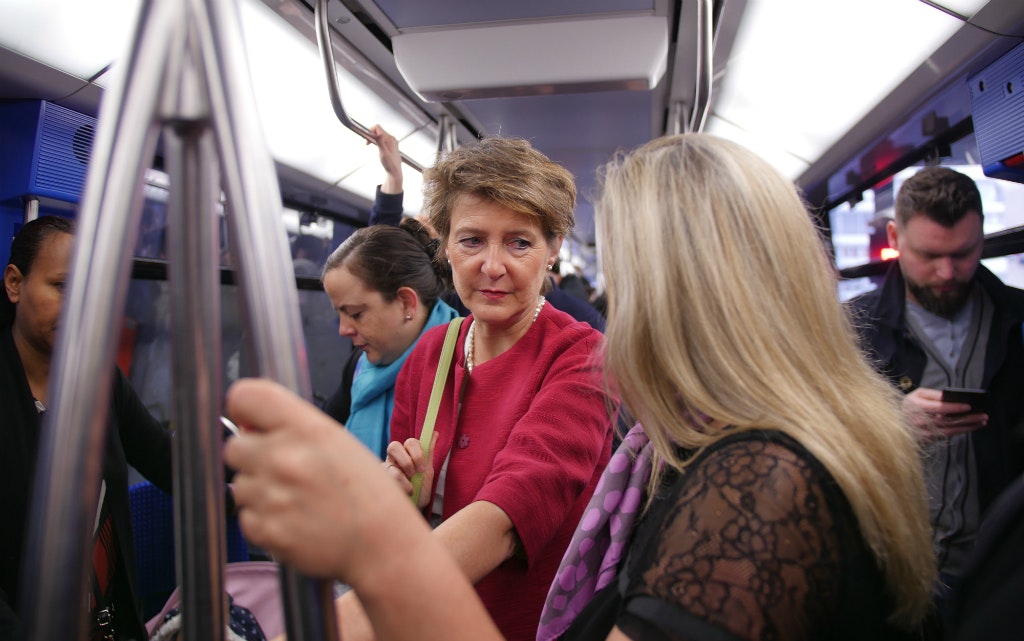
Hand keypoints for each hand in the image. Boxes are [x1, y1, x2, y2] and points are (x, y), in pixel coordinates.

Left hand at [223, 379, 428, 580]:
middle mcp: (284, 458)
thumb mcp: (337, 442)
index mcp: (307, 429)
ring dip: (259, 491)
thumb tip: (247, 427)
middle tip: (284, 471)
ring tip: (297, 499)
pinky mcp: (265, 530)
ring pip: (239, 485)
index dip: (242, 409)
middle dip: (252, 457)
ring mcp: (272, 496)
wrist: (381, 542)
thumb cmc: (364, 490)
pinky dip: (264, 520)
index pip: (245, 397)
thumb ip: (293, 428)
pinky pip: (245, 516)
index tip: (251, 423)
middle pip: (234, 447)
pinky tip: (294, 520)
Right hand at [367, 124, 401, 193]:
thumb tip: (379, 133)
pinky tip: (374, 145)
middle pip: (378, 130)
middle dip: (370, 134)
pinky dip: (376, 140)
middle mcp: (391, 138)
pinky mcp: (390, 144)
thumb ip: (381, 142)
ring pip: (379, 134)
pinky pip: (381, 138)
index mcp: (390, 139)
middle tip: (366, 143)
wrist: (395, 172)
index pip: (377, 128)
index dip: (370, 131)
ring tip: (368, 144)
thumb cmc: (390, 165)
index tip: (366, 139)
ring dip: (372, 137)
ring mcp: (391, 141)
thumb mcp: (383, 153)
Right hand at [384, 434, 435, 509]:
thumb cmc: (420, 491)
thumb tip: (435, 432)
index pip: (410, 442)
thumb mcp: (427, 473)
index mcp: (408, 454)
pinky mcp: (379, 480)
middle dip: (407, 460)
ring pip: (389, 465)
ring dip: (403, 477)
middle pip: (394, 446)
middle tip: (415, 473)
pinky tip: (405, 493)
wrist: (414, 510)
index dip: (417, 452)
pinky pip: (387, 478)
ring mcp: (385, 469)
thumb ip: (429, 454)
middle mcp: (395, 459)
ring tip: (411, 488)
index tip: (423, 468)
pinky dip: (400, 486)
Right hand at [901, 386, 987, 438]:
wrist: (897, 423)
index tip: (969, 406)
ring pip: (951, 430)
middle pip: (948, 421)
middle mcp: (920, 422)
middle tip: (983, 416)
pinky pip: (949, 435)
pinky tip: (972, 426)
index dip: (954, 407)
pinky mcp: (929, 440)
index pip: (938, 408)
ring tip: (982, 421)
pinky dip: (962, 430)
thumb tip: (950, 397)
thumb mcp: (917, 395)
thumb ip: (933, 394)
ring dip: (968, 426)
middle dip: (968, 419)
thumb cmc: (910, 406)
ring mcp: (924, 433)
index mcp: (915, 408)